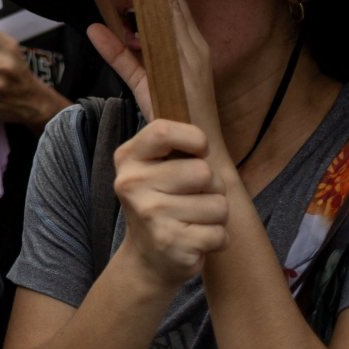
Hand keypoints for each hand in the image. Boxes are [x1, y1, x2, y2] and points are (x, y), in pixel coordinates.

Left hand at [88, 0, 225, 156]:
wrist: (198, 151)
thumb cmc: (171, 113)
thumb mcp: (140, 79)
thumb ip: (118, 53)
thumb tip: (92, 27)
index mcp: (186, 46)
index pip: (176, 4)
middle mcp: (194, 45)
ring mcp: (194, 54)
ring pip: (179, 8)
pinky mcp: (191, 65)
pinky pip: (179, 30)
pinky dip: (173, 6)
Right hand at [110, 118, 229, 288]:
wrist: (147, 260)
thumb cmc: (161, 203)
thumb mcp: (153, 167)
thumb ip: (170, 141)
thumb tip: (192, 89)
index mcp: (128, 157)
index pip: (166, 130)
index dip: (195, 139)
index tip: (199, 152)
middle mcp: (133, 184)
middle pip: (203, 172)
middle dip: (211, 188)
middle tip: (191, 199)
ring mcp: (150, 215)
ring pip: (218, 204)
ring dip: (215, 216)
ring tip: (193, 220)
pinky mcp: (171, 244)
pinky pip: (220, 233)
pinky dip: (217, 239)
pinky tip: (196, 240)